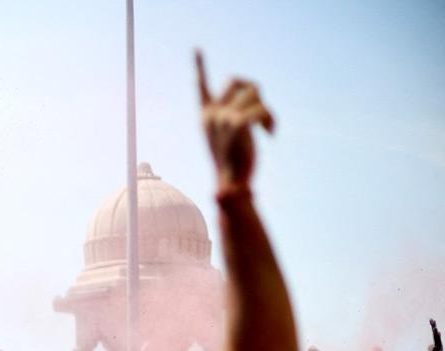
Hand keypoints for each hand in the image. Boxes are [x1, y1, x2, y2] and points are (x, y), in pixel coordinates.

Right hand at [196, 51, 274, 192]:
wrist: (232, 184)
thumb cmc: (232, 163)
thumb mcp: (229, 138)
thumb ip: (234, 117)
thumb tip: (247, 114)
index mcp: (205, 115)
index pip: (201, 87)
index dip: (200, 67)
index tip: (197, 49)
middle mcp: (211, 113)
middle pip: (239, 80)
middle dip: (254, 92)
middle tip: (260, 114)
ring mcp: (223, 117)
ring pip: (254, 92)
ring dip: (266, 109)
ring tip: (266, 128)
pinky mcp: (237, 123)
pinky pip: (261, 108)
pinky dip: (270, 120)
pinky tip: (270, 134)